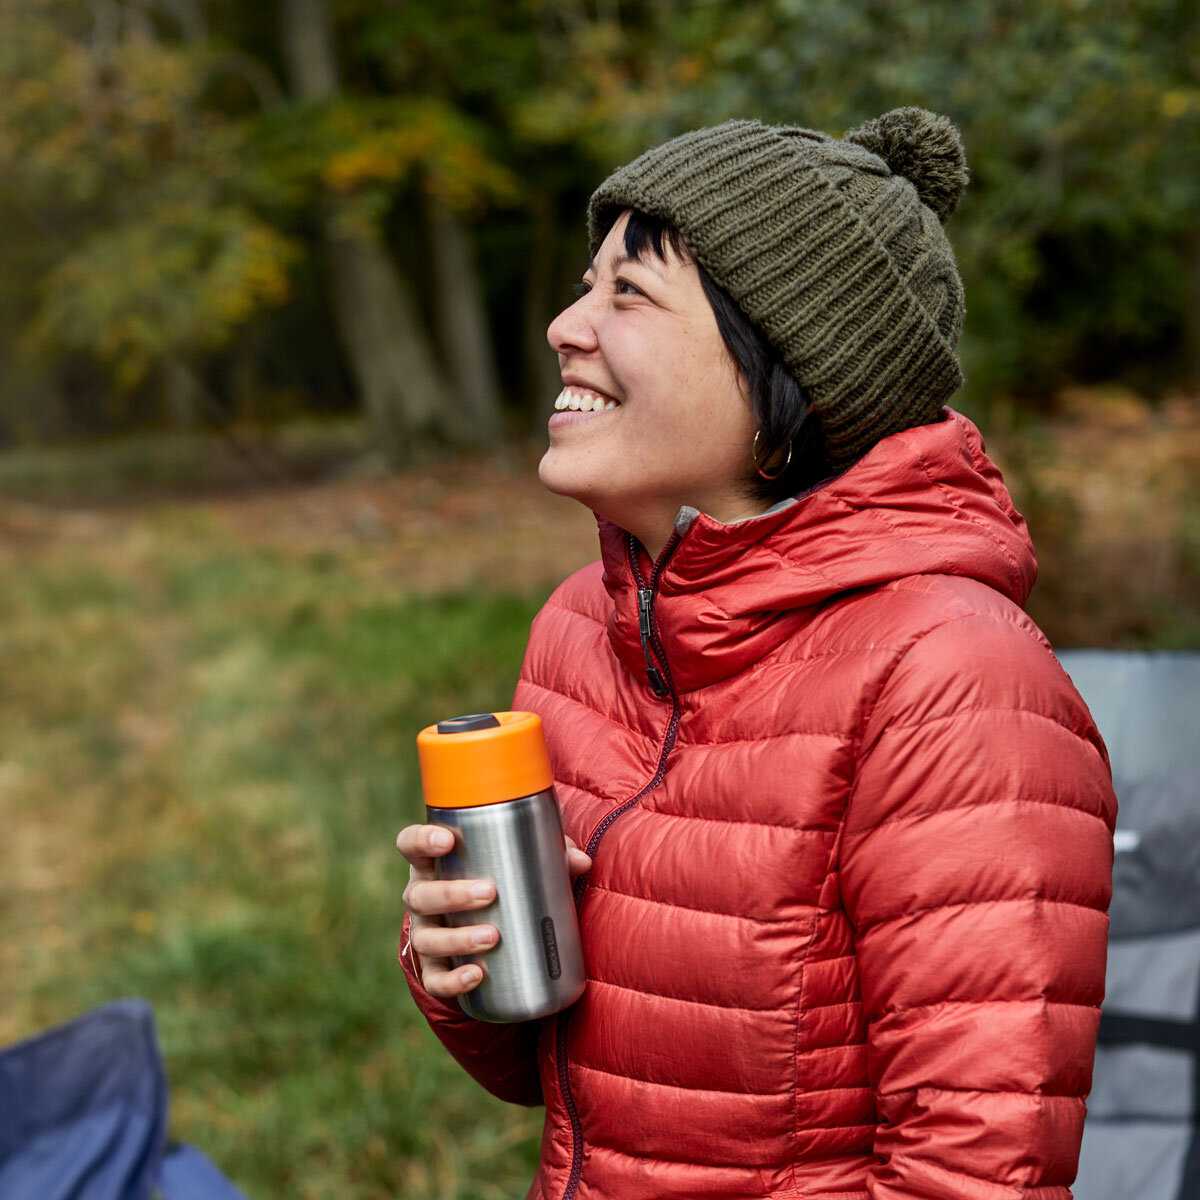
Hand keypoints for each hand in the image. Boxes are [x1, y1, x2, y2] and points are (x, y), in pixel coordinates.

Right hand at [397, 823, 591, 999]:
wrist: (484, 932)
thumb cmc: (499, 880)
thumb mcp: (518, 862)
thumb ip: (549, 854)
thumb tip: (581, 861)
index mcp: (434, 862)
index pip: (411, 844)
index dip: (422, 840)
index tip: (448, 840)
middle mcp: (422, 897)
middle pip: (422, 894)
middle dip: (453, 894)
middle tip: (489, 893)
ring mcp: (425, 934)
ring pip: (428, 938)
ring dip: (457, 938)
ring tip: (492, 937)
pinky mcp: (433, 969)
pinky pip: (435, 979)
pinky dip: (454, 980)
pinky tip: (477, 976)